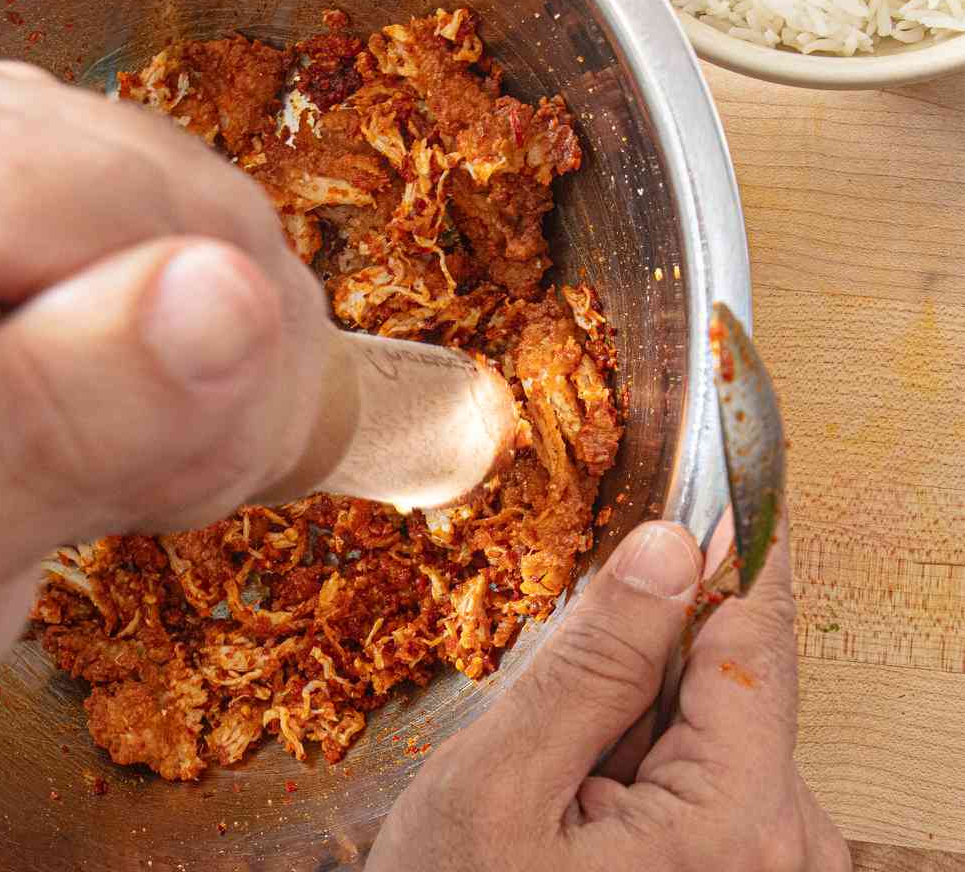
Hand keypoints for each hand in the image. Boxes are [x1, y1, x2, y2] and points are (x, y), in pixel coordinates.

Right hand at [369, 515, 850, 871]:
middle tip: (550, 717)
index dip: (721, 538)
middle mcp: (792, 852)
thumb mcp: (499, 789)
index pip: (757, 629)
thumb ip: (590, 663)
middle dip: (644, 659)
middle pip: (732, 676)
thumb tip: (668, 545)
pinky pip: (712, 778)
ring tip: (553, 783)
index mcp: (740, 824)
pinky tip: (580, 809)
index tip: (703, 458)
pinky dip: (645, 765)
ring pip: (716, 724)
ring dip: (636, 719)